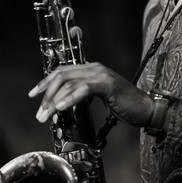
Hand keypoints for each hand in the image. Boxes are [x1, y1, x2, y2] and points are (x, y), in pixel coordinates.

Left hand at [28, 62, 153, 126]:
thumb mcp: (98, 99)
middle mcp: (94, 68)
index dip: (46, 82)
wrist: (147, 109)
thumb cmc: (125, 106)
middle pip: (62, 75)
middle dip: (47, 93)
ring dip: (54, 100)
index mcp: (91, 69)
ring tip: (46, 114)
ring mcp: (101, 74)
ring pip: (69, 82)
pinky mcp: (107, 84)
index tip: (34, 94)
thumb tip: (61, 105)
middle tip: (40, 111)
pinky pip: (83, 89)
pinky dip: (70, 97)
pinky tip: (62, 107)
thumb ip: (82, 97)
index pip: (62, 71)